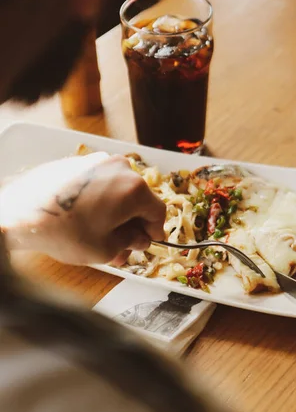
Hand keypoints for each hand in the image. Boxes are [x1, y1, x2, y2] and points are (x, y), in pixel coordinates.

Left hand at [0, 153, 165, 264]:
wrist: (21, 213)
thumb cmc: (65, 232)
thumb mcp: (106, 249)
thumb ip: (131, 243)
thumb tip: (138, 238)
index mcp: (134, 188)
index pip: (157, 211)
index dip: (154, 231)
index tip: (147, 242)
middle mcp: (120, 168)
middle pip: (137, 201)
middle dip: (132, 226)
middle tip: (123, 248)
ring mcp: (98, 162)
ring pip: (118, 192)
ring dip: (116, 215)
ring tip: (102, 238)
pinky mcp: (80, 163)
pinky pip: (100, 183)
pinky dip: (100, 201)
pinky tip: (88, 220)